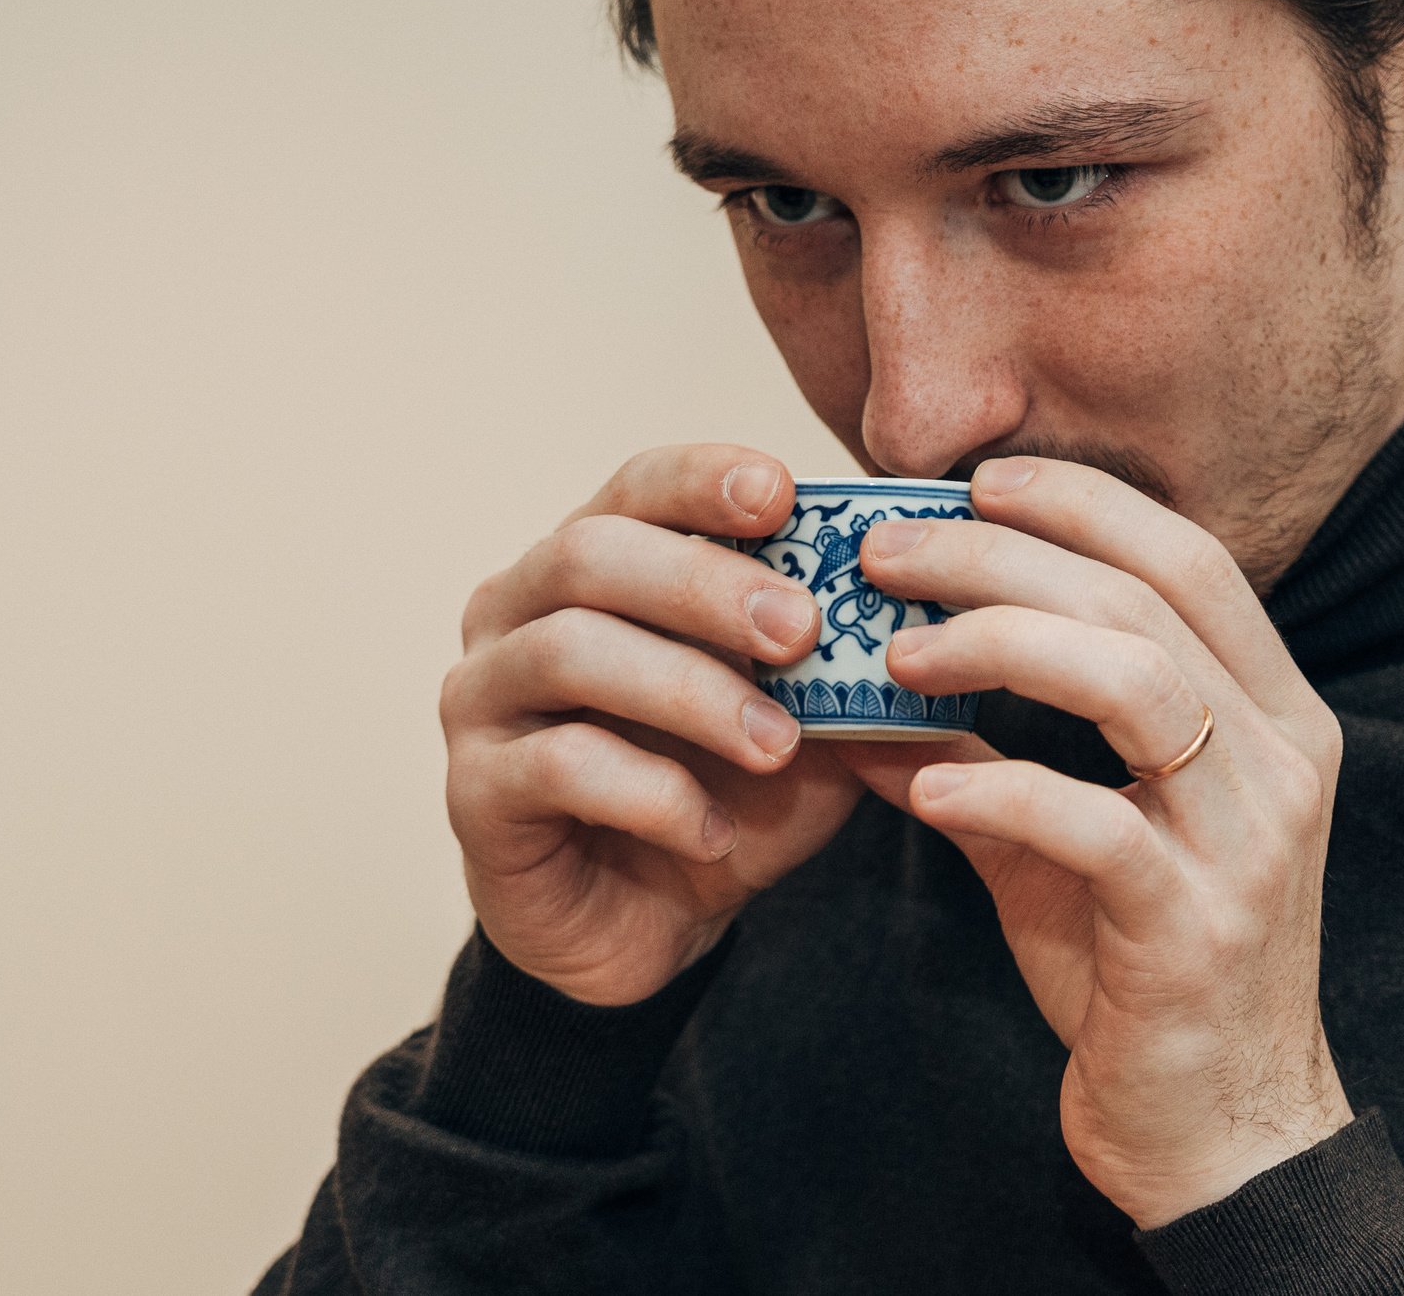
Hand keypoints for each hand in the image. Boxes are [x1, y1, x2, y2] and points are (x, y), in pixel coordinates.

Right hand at [440, 445, 864, 1005]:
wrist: (655, 924)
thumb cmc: (727, 789)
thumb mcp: (809, 720)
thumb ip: (846, 661)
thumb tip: (929, 600)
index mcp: (595, 564)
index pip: (637, 487)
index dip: (703, 479)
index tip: (782, 494)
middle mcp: (519, 611)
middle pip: (591, 554)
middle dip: (705, 584)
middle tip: (800, 630)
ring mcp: (483, 698)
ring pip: (569, 651)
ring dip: (689, 691)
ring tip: (776, 744)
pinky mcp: (474, 793)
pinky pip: (558, 765)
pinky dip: (653, 792)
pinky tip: (717, 830)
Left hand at [841, 457, 1352, 1228]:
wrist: (1221, 1135)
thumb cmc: (1144, 976)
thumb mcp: (1070, 848)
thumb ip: (993, 760)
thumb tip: (863, 695)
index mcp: (1276, 715)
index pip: (1188, 559)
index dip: (1081, 503)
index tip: (972, 483)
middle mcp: (1285, 759)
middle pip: (1146, 599)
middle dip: (1003, 557)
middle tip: (885, 556)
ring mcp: (1251, 843)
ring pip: (1134, 682)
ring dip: (998, 646)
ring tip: (891, 656)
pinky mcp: (1195, 928)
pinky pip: (1094, 824)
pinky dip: (998, 789)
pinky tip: (921, 786)